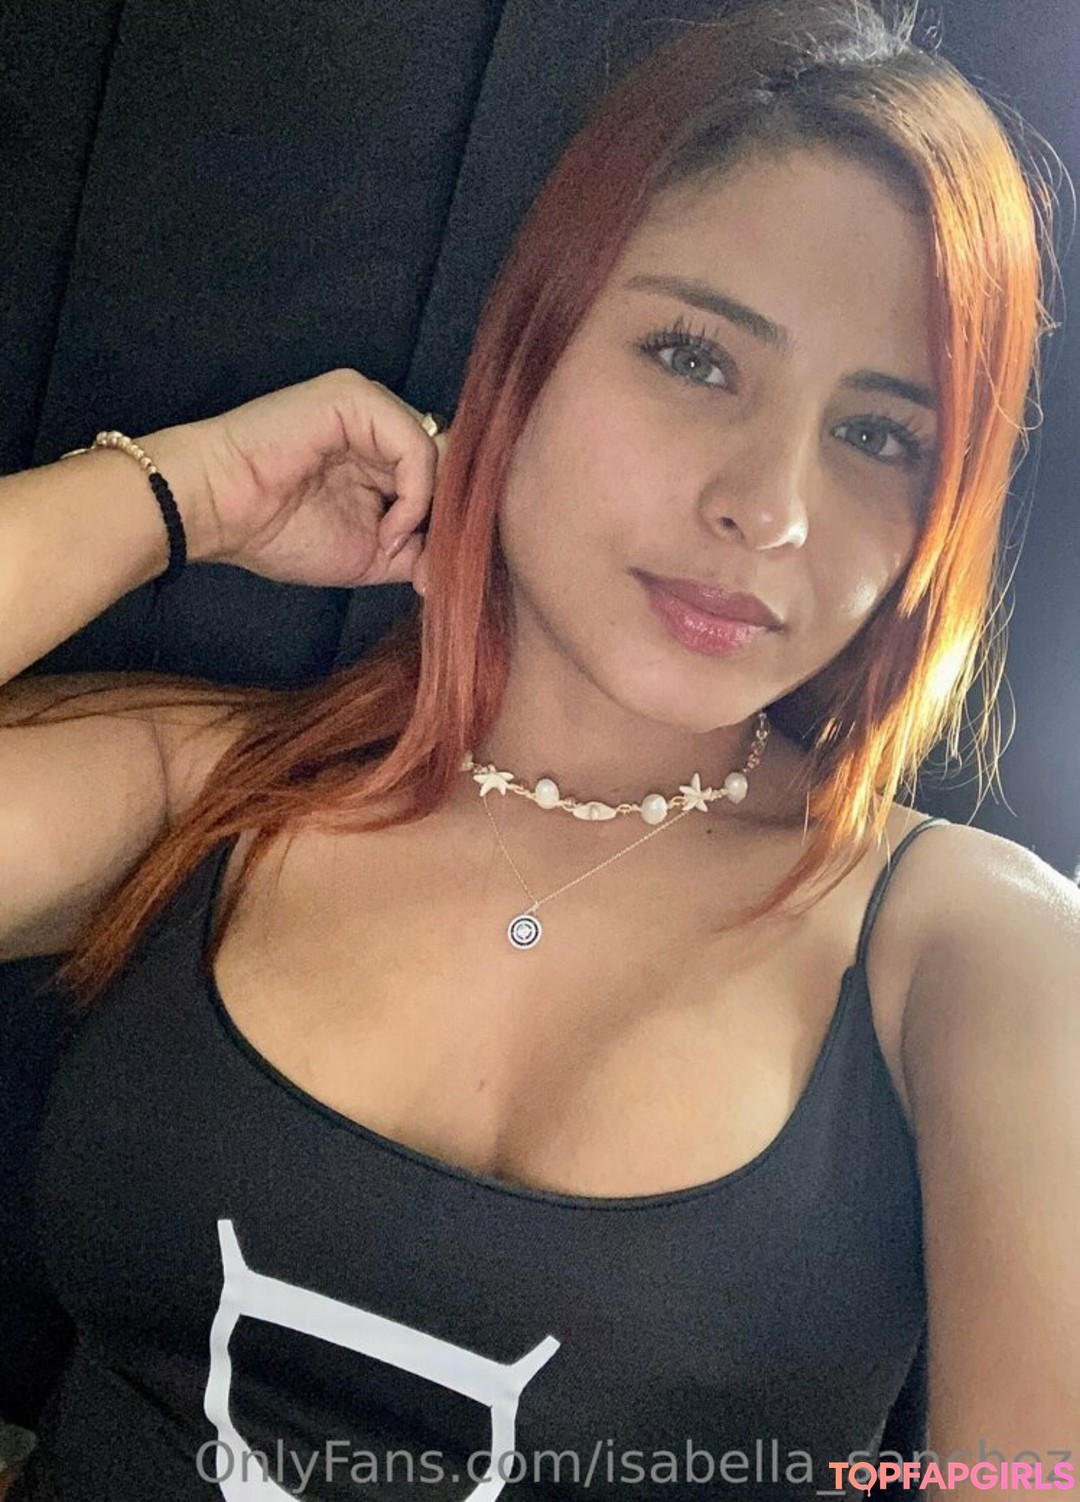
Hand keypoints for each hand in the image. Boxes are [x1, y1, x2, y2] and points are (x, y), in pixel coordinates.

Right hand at [146, 369, 448, 590]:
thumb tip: (456, 572)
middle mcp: (383, 426)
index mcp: (382, 457)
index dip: (453, 522)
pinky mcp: (359, 398)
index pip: (446, 477)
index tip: (435, 571)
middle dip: (451, 517)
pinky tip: (387, 526)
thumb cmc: (277, 532)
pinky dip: (414, 494)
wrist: (220, 511)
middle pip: (452, 463)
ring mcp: (373, 407)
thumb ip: (417, 556)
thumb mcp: (369, 557)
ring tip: (392, 543)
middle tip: (430, 562)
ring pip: (441, 454)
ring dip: (430, 510)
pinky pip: (416, 444)